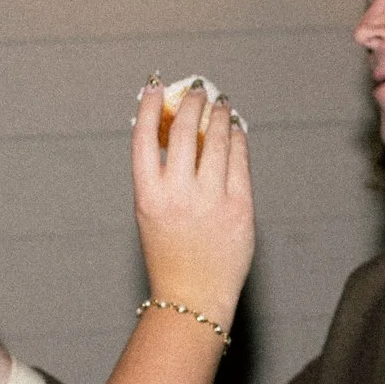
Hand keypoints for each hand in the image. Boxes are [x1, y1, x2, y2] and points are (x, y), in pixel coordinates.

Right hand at [131, 82, 253, 323]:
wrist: (193, 296)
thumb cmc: (170, 254)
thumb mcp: (152, 213)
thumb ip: (160, 175)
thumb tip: (174, 131)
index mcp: (148, 195)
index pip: (144, 138)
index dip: (148, 107)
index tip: (154, 87)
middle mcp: (179, 194)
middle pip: (185, 132)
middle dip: (191, 104)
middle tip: (196, 90)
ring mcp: (212, 199)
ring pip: (217, 141)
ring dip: (218, 116)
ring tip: (219, 104)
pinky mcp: (240, 207)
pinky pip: (240, 161)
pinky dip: (237, 139)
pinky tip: (235, 130)